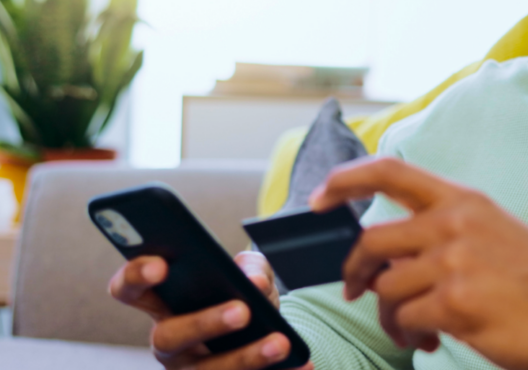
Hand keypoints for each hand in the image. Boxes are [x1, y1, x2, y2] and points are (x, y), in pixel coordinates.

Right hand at [108, 251, 312, 369]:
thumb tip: (254, 281)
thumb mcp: (250, 274)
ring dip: (246, 357)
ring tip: (280, 342)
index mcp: (163, 303)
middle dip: (205, 323)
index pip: (128, 289)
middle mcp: (169, 341)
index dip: (136, 276)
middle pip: (168, 336)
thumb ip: (250, 266)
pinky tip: (302, 366)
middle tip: (242, 310)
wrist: (268, 333)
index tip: (162, 265)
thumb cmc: (246, 296)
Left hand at [310, 157, 527, 369]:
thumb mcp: (489, 229)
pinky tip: (430, 341)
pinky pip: (404, 320)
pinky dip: (409, 336)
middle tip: (355, 290)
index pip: (390, 171)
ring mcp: (454, 262)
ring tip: (414, 329)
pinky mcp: (456, 302)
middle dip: (353, 271)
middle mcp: (454, 223)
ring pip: (384, 288)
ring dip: (389, 316)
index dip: (345, 179)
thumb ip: (441, 228)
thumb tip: (387, 254)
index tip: (318, 197)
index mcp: (462, 199)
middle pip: (371, 241)